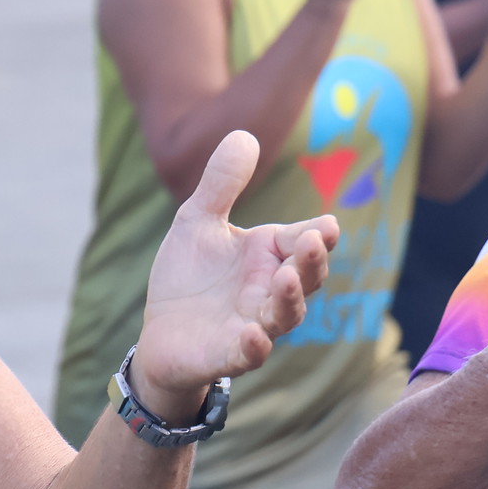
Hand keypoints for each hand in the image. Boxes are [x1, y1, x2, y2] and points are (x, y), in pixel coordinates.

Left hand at [132, 130, 337, 421]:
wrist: (161, 332)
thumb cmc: (190, 276)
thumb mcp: (197, 222)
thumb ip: (221, 184)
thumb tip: (244, 134)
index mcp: (269, 255)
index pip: (304, 241)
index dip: (318, 235)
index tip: (326, 226)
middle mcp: (271, 290)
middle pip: (306, 276)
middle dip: (312, 260)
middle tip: (312, 241)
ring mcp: (255, 324)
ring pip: (286, 314)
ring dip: (291, 298)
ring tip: (284, 277)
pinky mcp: (231, 354)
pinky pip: (250, 353)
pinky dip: (255, 346)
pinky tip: (253, 336)